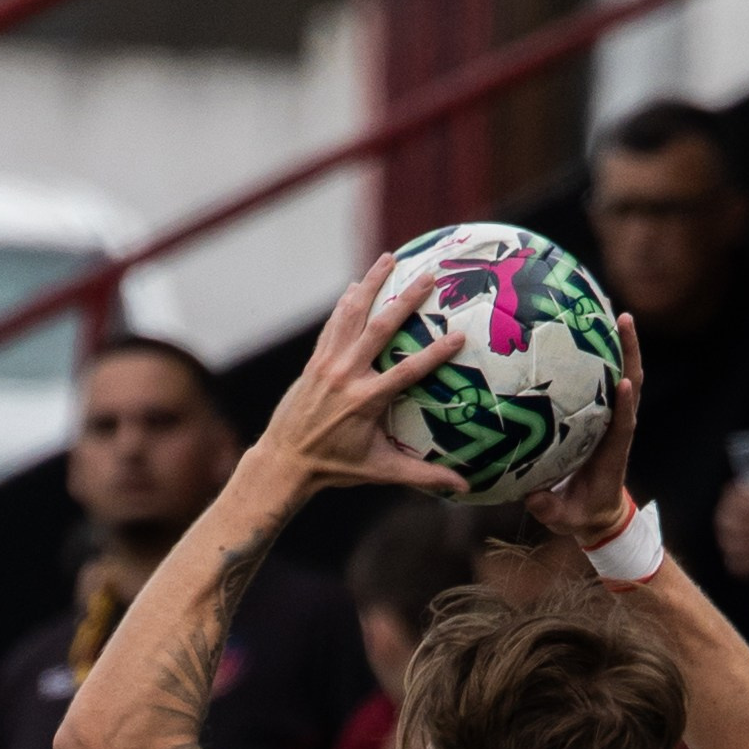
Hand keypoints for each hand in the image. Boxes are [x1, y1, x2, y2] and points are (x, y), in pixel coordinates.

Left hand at [252, 257, 469, 499]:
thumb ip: (422, 477)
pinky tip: (357, 285)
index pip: (409, 371)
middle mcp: (346, 375)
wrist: (285, 462)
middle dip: (406, 299)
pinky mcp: (315, 361)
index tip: (458, 335)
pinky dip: (346, 303)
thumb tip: (463, 489)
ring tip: (389, 259)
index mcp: (367, 401)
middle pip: (381, 328)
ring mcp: (328, 364)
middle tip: (429, 276)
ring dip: (371, 284)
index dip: (435, 353)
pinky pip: (333, 324)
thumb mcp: (381, 472)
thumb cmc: (335, 469)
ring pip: (352, 314)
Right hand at [523, 314, 642, 540]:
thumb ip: (550, 509)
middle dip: (630, 352)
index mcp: (614, 452)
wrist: (597, 514)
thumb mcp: (565, 518)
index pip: (623, 424)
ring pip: (622, 375)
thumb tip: (534, 497)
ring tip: (613, 311)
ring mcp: (613, 418)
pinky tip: (587, 330)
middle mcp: (618, 428)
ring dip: (621, 344)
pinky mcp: (603, 414)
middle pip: (631, 383)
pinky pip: (605, 379)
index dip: (625, 404)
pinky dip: (603, 355)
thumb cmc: (582, 515)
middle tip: (623, 318)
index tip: (624, 382)